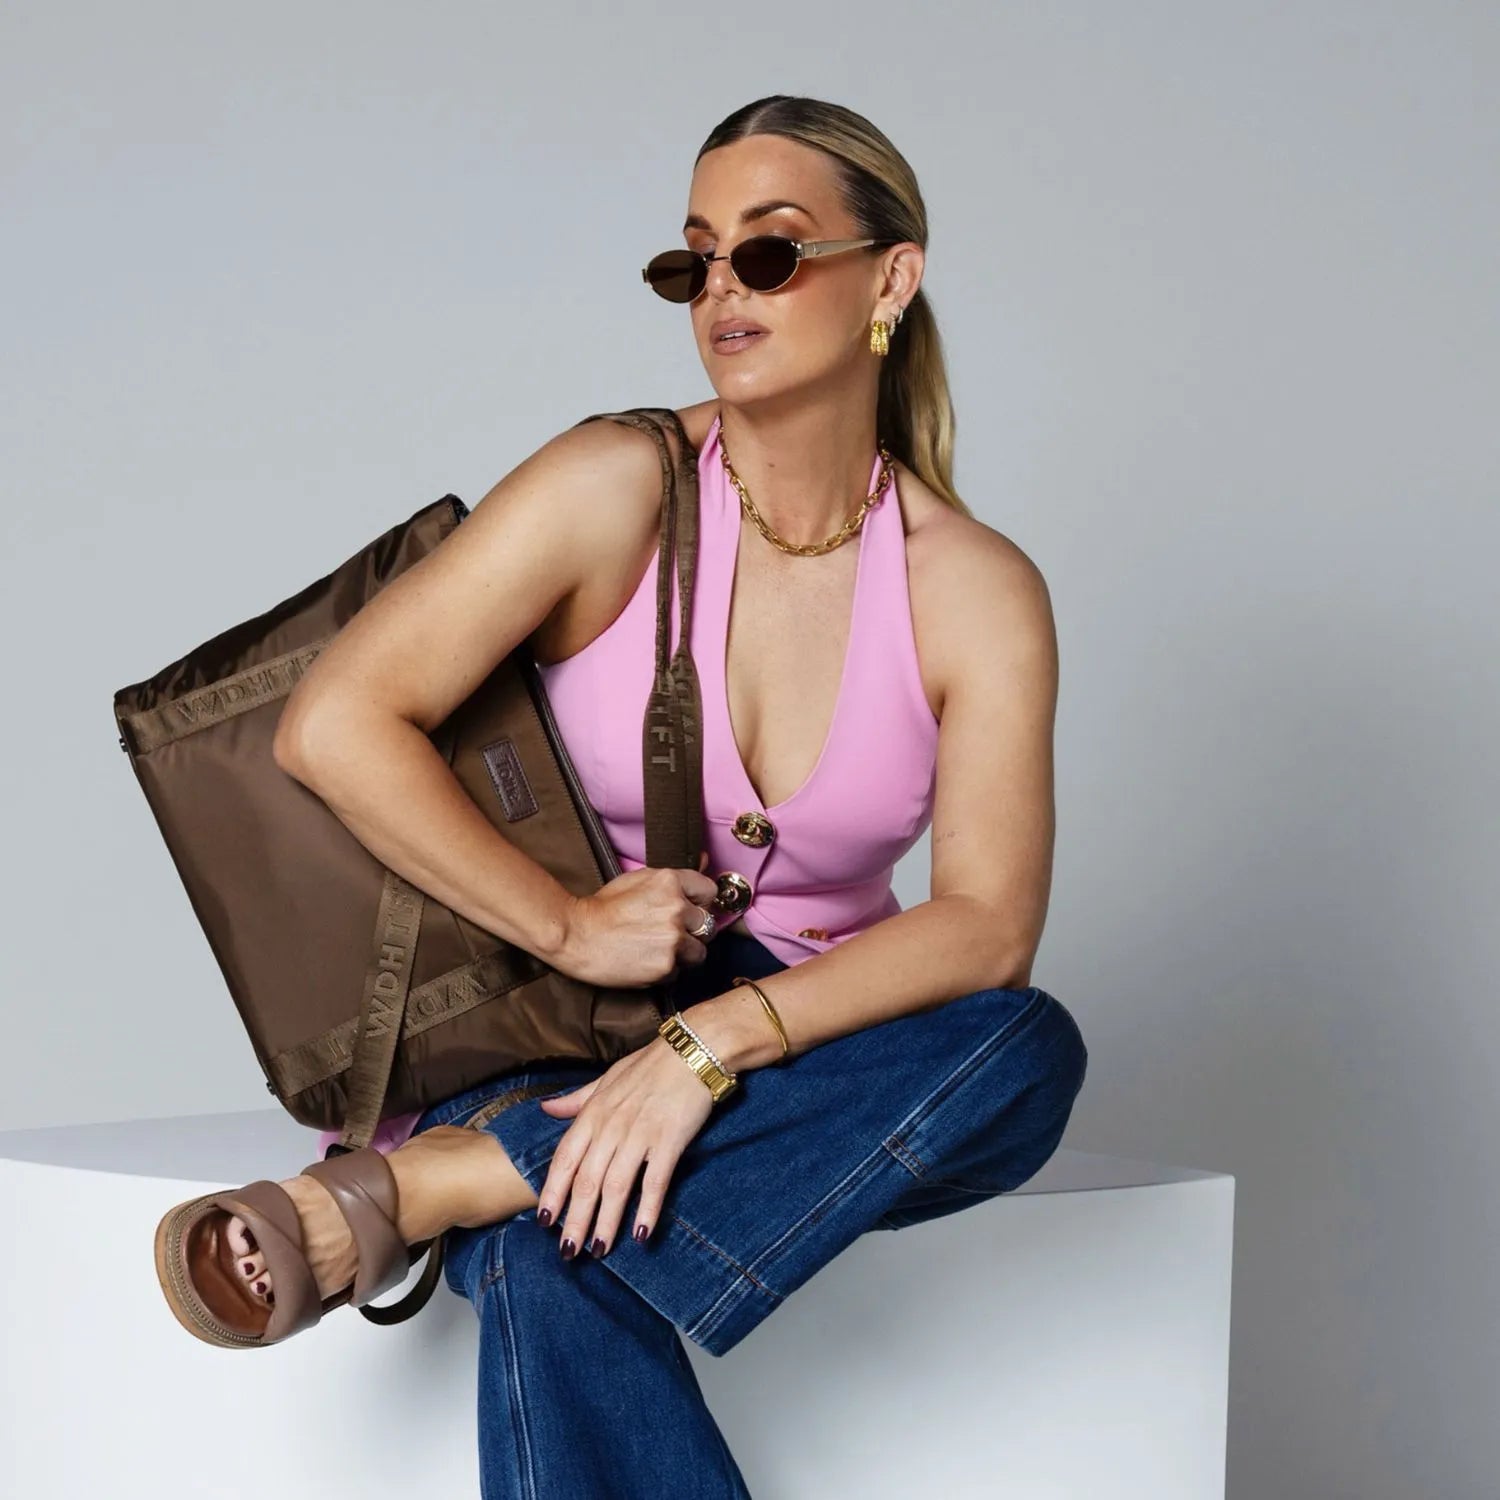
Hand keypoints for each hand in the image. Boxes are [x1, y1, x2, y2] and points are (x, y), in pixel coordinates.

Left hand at [534, 1035, 716, 1256]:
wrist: (695, 1049)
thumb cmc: (651, 1064)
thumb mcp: (607, 1078)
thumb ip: (577, 1100)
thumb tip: (545, 1109)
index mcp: (594, 1112)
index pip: (565, 1159)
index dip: (552, 1193)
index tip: (544, 1222)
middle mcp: (611, 1126)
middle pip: (587, 1181)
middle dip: (575, 1220)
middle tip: (568, 1253)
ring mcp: (640, 1134)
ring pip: (616, 1187)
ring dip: (606, 1222)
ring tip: (599, 1251)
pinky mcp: (669, 1140)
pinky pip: (655, 1181)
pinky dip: (647, 1209)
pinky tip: (643, 1233)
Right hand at [554, 851, 722, 987]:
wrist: (575, 936)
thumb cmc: (601, 908)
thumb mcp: (636, 879)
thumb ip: (673, 876)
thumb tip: (706, 859)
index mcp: (669, 881)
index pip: (709, 891)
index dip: (699, 903)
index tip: (689, 910)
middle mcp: (676, 908)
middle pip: (707, 924)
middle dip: (692, 930)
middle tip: (668, 933)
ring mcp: (673, 938)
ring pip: (699, 952)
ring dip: (683, 953)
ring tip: (657, 949)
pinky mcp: (665, 966)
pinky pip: (678, 972)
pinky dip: (665, 970)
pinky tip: (645, 961)